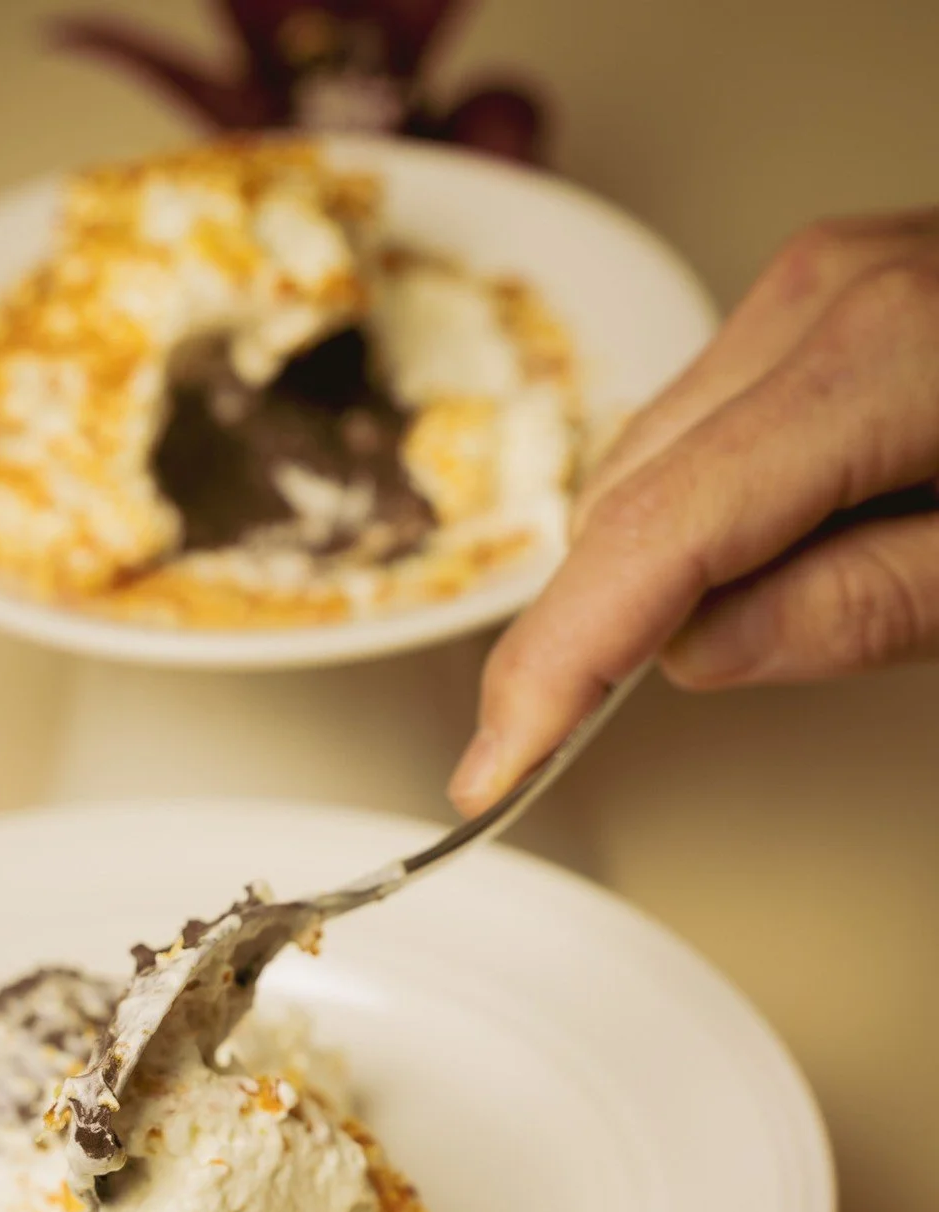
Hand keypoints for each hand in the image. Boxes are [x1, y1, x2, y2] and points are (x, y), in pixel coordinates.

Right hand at [450, 209, 938, 814]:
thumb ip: (862, 610)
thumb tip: (698, 657)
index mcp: (874, 363)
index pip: (655, 540)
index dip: (558, 665)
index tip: (495, 766)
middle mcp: (817, 302)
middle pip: (626, 502)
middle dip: (585, 635)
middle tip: (552, 746)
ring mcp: (810, 288)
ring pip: (643, 466)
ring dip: (640, 578)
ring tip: (715, 640)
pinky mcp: (813, 300)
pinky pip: (693, 429)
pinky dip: (683, 518)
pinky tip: (732, 567)